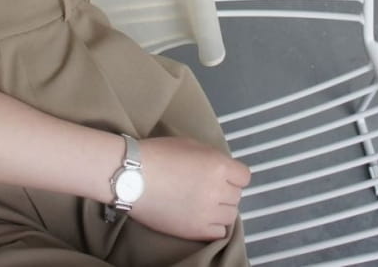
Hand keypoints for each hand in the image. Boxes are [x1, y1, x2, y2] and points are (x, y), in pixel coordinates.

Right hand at [129, 136, 251, 240]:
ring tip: (203, 203)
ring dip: (221, 208)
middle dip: (226, 190)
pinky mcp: (195, 231)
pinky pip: (219, 232)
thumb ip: (212, 157)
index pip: (244, 176)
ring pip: (230, 215)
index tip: (223, 175)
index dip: (234, 175)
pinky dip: (213, 225)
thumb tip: (221, 169)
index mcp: (218, 165)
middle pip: (237, 195)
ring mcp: (207, 212)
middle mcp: (217, 190)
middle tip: (207, 187)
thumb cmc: (158, 153)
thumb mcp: (191, 145)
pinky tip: (200, 216)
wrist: (132, 176)